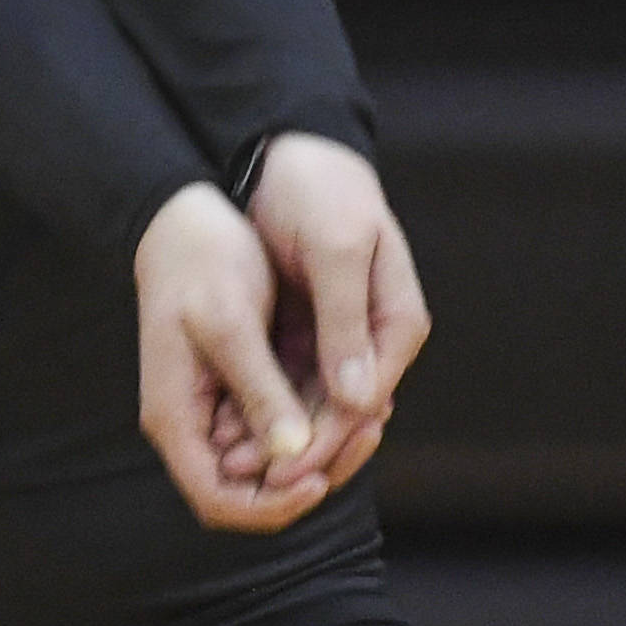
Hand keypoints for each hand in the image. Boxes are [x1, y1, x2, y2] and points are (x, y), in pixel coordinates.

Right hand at [132, 181, 332, 532]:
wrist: (183, 209)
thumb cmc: (198, 260)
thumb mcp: (230, 323)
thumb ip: (260, 390)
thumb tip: (295, 453)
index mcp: (176, 415)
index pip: (219, 499)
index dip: (272, 505)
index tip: (318, 478)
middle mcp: (192, 420)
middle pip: (252, 487)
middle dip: (310, 472)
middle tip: (366, 434)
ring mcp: (215, 402)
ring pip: (272, 457)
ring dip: (321, 445)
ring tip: (371, 413)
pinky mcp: (237, 381)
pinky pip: (278, 420)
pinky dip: (316, 416)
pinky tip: (354, 393)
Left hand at [209, 133, 429, 498]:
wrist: (288, 152)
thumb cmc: (322, 190)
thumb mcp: (334, 249)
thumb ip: (345, 320)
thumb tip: (360, 398)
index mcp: (397, 321)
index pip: (366, 398)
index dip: (326, 435)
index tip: (287, 463)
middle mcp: (373, 339)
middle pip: (341, 413)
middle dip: (298, 447)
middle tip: (249, 473)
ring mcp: (339, 337)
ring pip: (312, 405)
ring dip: (276, 433)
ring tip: (230, 458)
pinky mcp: (305, 330)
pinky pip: (288, 382)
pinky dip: (262, 404)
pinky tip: (227, 425)